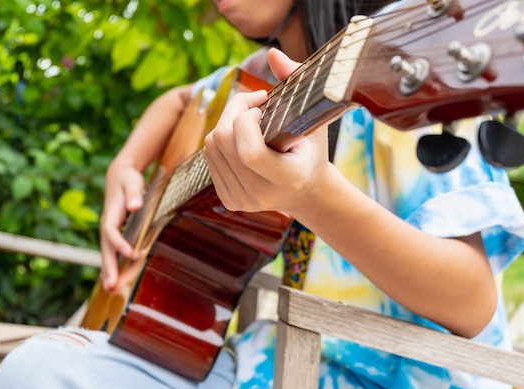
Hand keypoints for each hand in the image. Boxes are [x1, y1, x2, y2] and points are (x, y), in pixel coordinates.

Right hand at [99, 161, 143, 290]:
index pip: (111, 231)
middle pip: (105, 248)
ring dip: (108, 272)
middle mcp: (107, 226)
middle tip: (111, 285)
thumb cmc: (128, 179)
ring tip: (110, 290)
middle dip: (108, 267)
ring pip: (106, 254)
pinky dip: (110, 267)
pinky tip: (112, 281)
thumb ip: (134, 193)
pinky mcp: (114, 235)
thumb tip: (135, 205)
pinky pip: (111, 253)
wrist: (119, 177)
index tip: (130, 253)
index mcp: (111, 214)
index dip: (119, 243)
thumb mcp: (132, 181)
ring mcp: (109, 232)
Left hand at [203, 48, 330, 214]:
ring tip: (250, 120)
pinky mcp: (228, 200)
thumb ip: (297, 81)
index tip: (262, 106)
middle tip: (255, 104)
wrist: (306, 191)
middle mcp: (262, 196)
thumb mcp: (314, 115)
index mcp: (289, 178)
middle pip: (224, 142)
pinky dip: (221, 139)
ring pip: (211, 147)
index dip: (245, 120)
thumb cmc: (312, 149)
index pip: (249, 152)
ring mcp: (242, 201)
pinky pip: (209, 156)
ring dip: (226, 123)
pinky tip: (242, 137)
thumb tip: (273, 54)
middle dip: (234, 112)